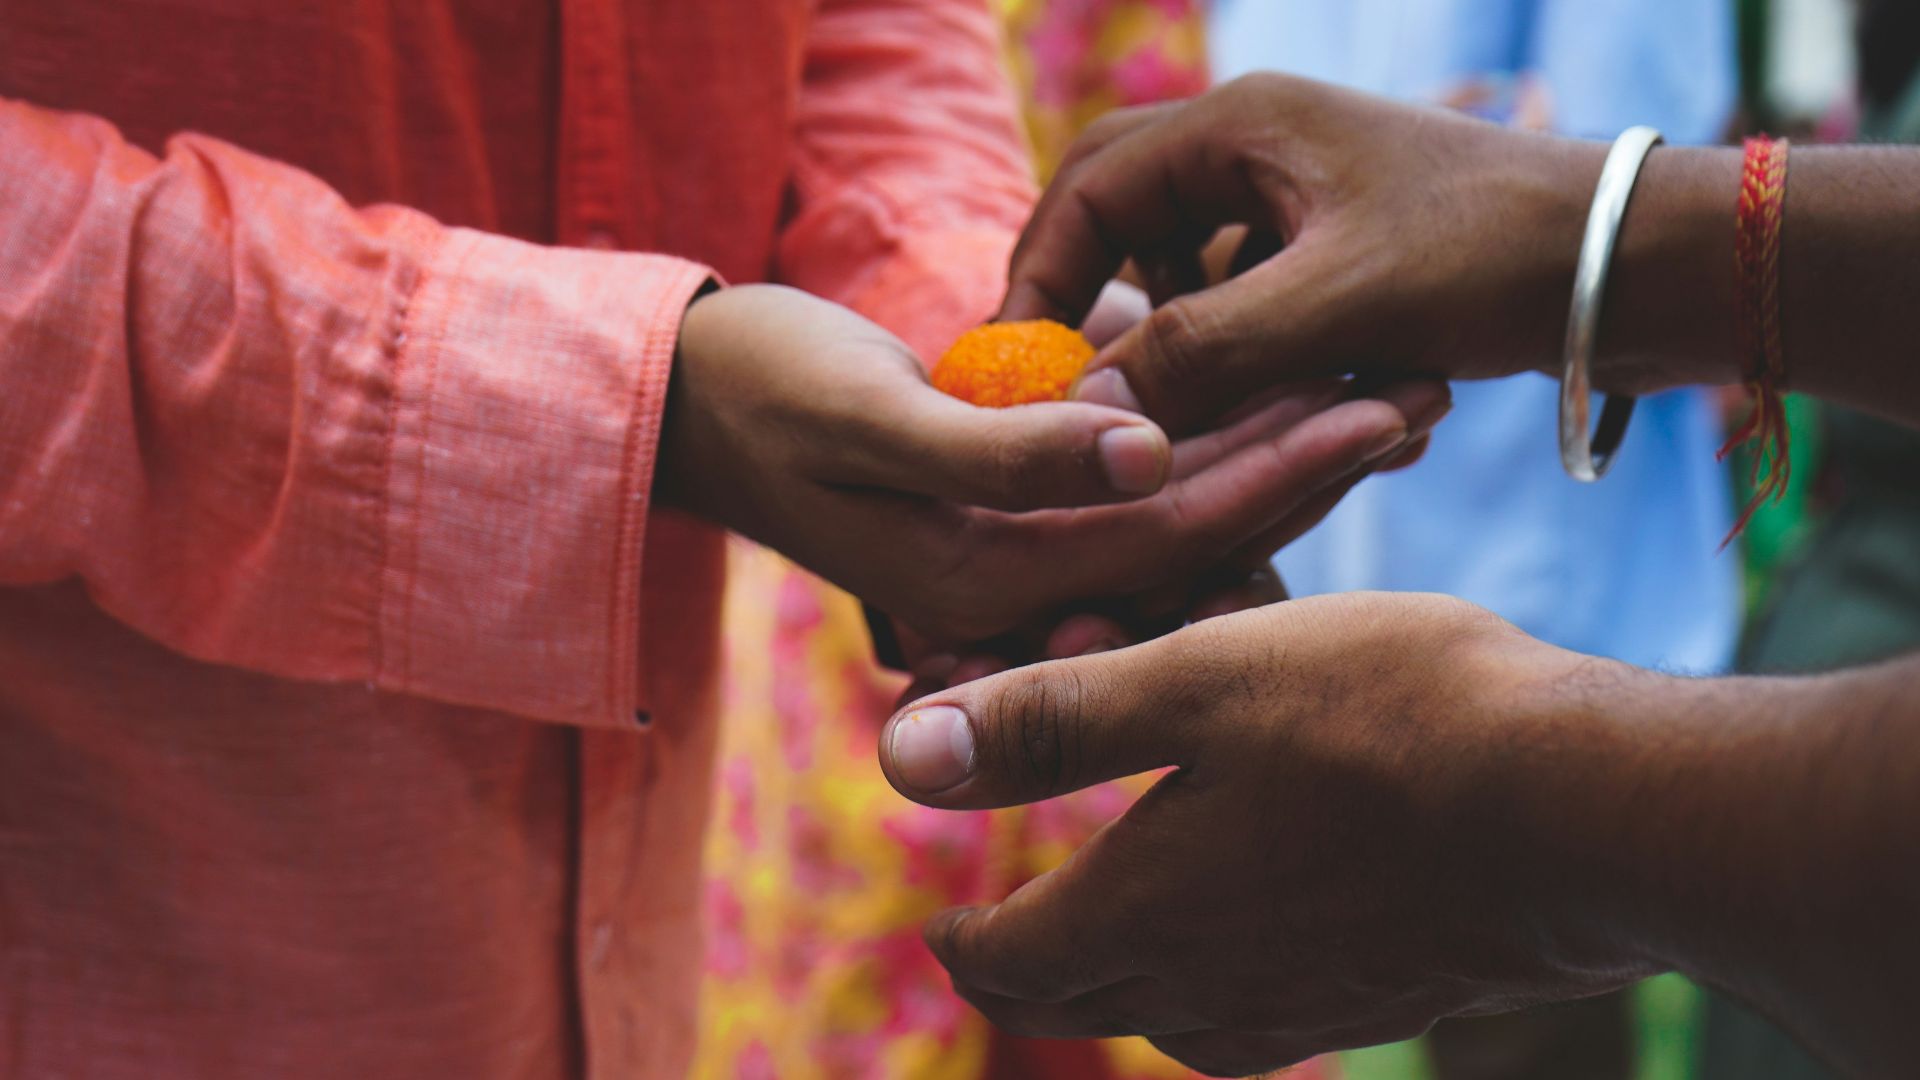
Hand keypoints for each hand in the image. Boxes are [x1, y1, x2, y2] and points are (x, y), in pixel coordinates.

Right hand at [660, 284, 1448, 644]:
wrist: (696, 405)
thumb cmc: (765, 393)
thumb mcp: (870, 414)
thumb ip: (1005, 448)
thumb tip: (1148, 451)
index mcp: (993, 566)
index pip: (1173, 522)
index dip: (1282, 466)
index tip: (1383, 406)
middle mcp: (1022, 576)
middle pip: (1201, 527)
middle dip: (1312, 460)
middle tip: (1426, 388)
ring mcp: (1024, 548)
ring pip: (1185, 509)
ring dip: (1282, 450)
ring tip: (1390, 389)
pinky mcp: (1020, 513)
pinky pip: (1142, 487)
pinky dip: (1217, 440)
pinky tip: (1286, 397)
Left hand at [876, 593, 1657, 1076]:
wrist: (1592, 810)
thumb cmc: (1389, 718)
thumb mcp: (1197, 680)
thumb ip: (1051, 722)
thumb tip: (901, 755)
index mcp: (1143, 911)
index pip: (1008, 963)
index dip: (961, 941)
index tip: (941, 920)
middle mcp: (1211, 985)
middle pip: (1081, 1005)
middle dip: (1028, 968)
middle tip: (1009, 928)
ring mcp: (1305, 1006)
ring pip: (1174, 1023)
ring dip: (1123, 982)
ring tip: (1121, 932)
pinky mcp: (1385, 1002)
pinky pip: (1265, 1021)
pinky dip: (1220, 989)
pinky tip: (1254, 941)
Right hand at [1001, 74, 1708, 433]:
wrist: (1637, 267)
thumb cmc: (1494, 256)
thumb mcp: (1333, 307)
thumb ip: (1200, 350)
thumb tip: (1083, 408)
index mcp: (1240, 125)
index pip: (1086, 189)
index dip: (1040, 281)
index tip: (1017, 372)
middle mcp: (1256, 148)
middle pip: (1118, 218)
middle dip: (1092, 308)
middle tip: (1066, 394)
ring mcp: (1295, 198)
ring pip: (1181, 270)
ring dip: (1177, 342)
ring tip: (1196, 413)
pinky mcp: (1332, 249)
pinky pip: (1247, 301)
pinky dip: (1246, 357)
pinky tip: (1290, 407)